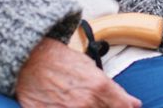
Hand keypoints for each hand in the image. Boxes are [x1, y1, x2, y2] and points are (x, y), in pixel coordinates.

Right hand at [14, 38, 140, 107]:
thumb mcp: (91, 68)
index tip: (126, 107)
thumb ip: (114, 90)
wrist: (28, 59)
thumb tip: (134, 104)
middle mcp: (86, 103)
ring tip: (80, 101)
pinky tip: (67, 105)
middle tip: (98, 102)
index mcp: (99, 86)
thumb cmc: (58, 60)